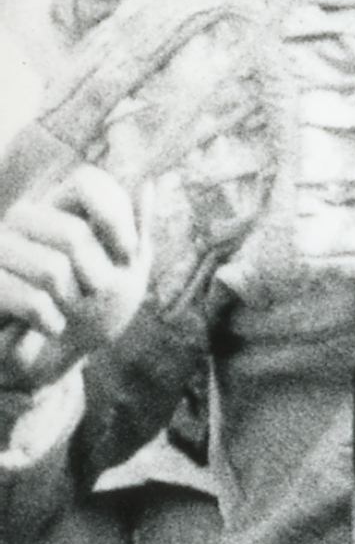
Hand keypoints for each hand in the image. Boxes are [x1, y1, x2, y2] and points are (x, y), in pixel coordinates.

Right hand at [0, 164, 146, 387]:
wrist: (48, 362)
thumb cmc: (89, 314)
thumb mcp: (125, 276)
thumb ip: (135, 233)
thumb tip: (146, 184)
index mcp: (57, 210)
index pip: (87, 181)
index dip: (115, 217)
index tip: (128, 255)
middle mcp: (20, 223)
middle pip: (73, 233)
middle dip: (96, 276)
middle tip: (89, 294)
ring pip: (52, 270)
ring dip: (72, 303)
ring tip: (63, 310)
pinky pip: (32, 301)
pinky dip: (52, 324)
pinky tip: (46, 327)